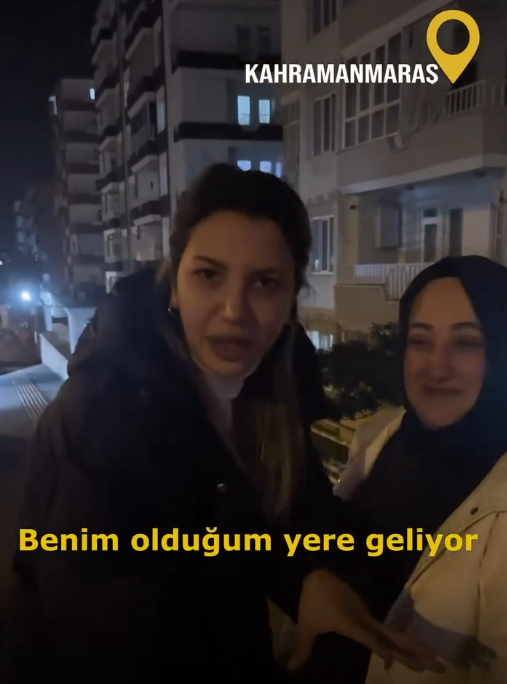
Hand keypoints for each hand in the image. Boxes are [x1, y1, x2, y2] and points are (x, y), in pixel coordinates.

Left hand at [289, 569, 444, 673]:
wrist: (315, 569)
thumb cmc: (312, 599)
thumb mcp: (306, 624)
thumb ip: (303, 647)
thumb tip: (292, 670)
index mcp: (353, 623)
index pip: (378, 641)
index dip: (395, 652)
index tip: (415, 662)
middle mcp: (365, 618)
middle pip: (395, 636)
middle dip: (416, 651)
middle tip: (438, 665)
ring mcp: (367, 612)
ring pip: (394, 631)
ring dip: (412, 645)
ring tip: (432, 659)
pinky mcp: (364, 609)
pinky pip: (385, 628)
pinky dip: (399, 640)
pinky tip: (401, 655)